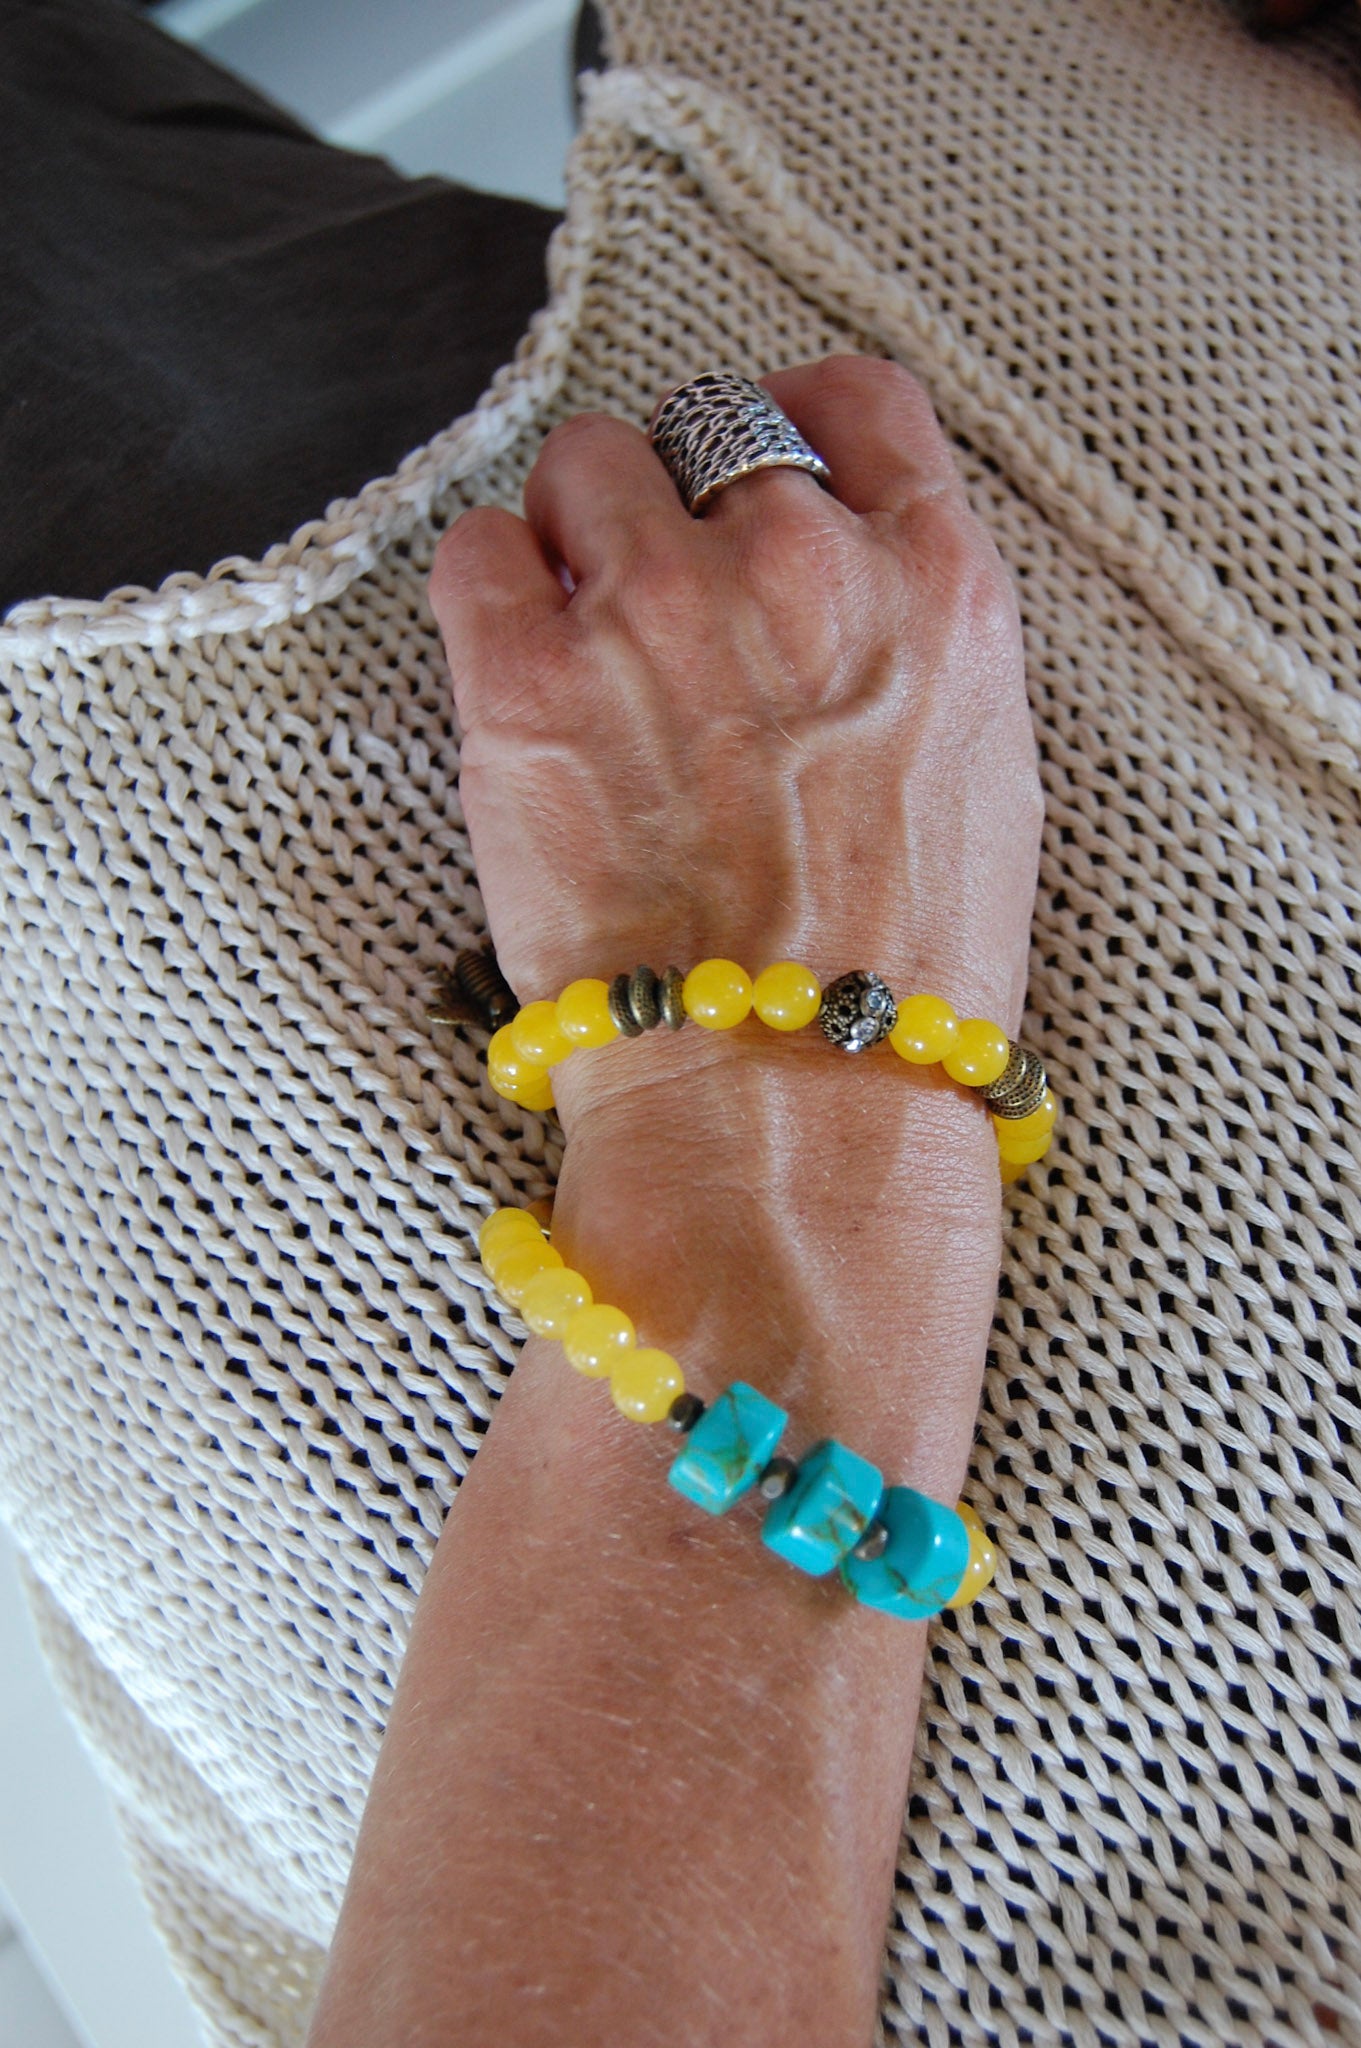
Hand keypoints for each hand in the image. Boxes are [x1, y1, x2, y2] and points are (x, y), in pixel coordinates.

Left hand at [430, 355, 1041, 1103]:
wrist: (791, 1105)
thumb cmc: (898, 977)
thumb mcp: (984, 779)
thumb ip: (920, 644)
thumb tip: (845, 579)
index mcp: (937, 588)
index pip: (859, 402)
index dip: (795, 419)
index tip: (757, 464)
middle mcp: (801, 567)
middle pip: (705, 422)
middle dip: (678, 498)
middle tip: (659, 599)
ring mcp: (660, 612)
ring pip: (582, 462)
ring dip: (574, 532)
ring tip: (579, 639)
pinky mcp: (530, 678)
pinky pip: (472, 546)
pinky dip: (485, 586)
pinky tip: (511, 661)